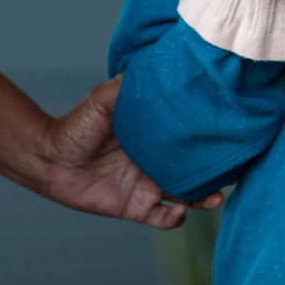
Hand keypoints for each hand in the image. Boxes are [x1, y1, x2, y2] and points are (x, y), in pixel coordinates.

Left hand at [36, 76, 222, 228]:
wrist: (50, 157)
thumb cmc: (76, 125)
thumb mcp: (102, 99)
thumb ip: (124, 86)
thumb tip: (148, 64)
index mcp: (154, 137)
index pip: (189, 139)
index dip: (209, 140)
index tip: (229, 134)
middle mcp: (156, 162)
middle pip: (196, 170)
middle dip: (217, 173)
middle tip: (234, 170)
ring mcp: (148, 186)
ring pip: (188, 197)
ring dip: (205, 199)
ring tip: (216, 196)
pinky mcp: (135, 207)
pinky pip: (162, 219)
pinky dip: (174, 220)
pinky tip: (180, 212)